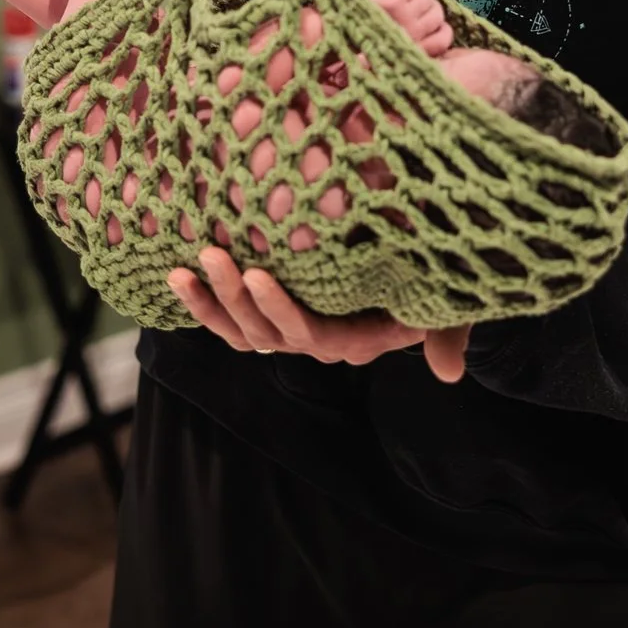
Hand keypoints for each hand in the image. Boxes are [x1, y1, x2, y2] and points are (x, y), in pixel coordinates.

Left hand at [170, 246, 469, 382]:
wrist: (416, 273)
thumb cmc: (434, 282)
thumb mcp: (449, 308)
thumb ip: (446, 336)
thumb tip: (449, 374)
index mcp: (355, 340)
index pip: (311, 333)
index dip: (281, 309)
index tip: (258, 274)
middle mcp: (319, 343)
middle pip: (268, 332)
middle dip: (235, 296)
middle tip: (212, 253)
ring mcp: (292, 332)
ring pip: (243, 332)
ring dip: (210, 303)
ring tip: (181, 270)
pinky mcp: (273, 317)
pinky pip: (232, 323)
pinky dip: (204, 306)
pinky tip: (177, 280)